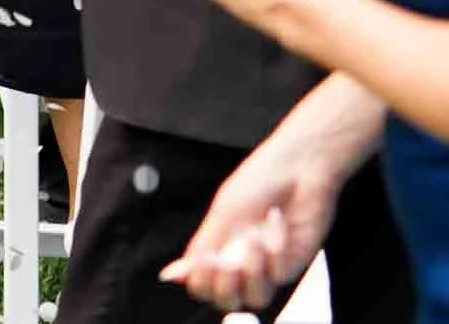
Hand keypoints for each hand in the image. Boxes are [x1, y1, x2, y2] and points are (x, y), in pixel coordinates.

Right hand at [159, 101, 349, 310]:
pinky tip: (276, 223)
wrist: (299, 169)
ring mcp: (268, 266)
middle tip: (225, 264)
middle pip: (227, 300)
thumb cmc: (258, 182)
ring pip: (255, 297)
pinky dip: (275, 250)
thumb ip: (200, 247)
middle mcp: (241, 262)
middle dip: (223, 287)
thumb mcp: (223, 213)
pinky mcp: (294, 263)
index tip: (202, 263)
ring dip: (251, 272)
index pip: (202, 285)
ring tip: (252, 243)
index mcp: (218, 248)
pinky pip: (279, 274)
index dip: (199, 283)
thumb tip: (169, 275)